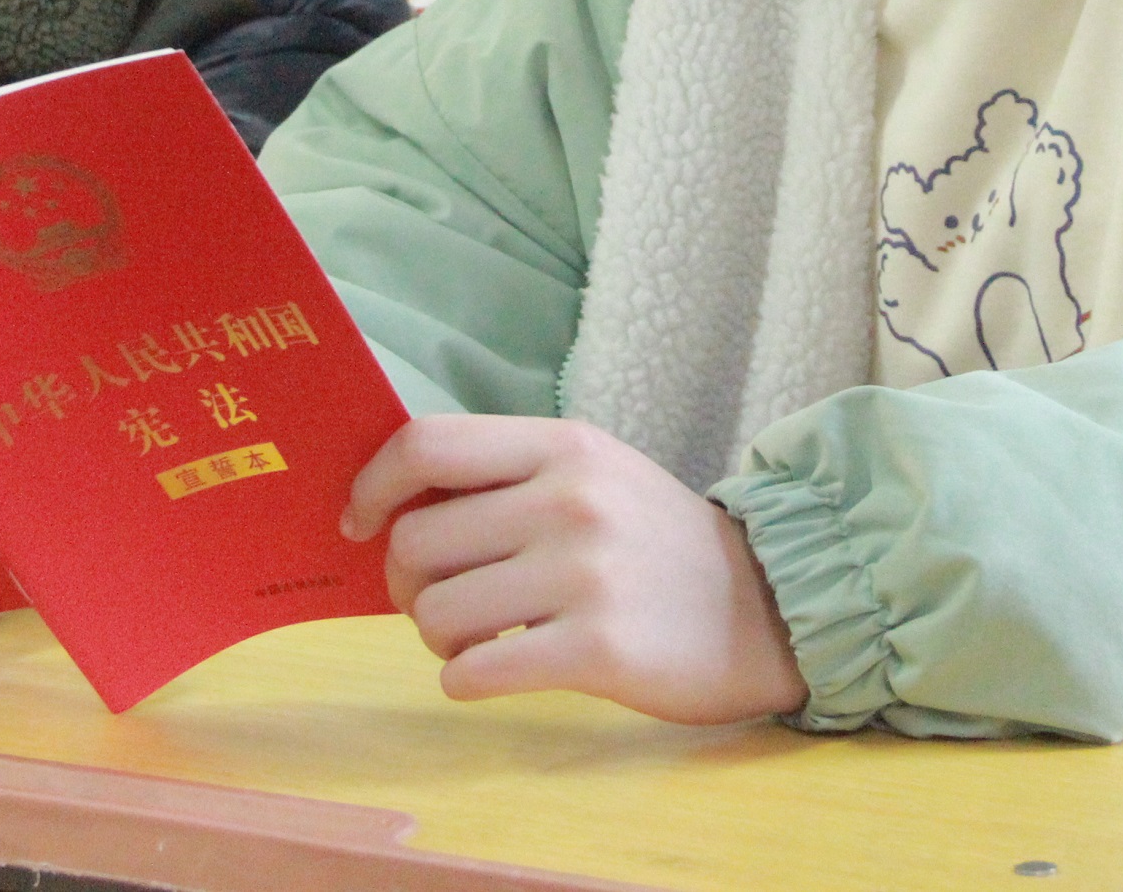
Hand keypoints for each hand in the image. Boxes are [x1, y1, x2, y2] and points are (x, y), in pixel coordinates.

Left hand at [340, 415, 808, 725]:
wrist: (765, 609)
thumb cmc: (654, 543)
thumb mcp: (593, 475)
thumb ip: (505, 476)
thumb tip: (388, 504)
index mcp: (564, 445)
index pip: (427, 444)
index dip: (371, 485)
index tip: (358, 522)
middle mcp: (571, 500)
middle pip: (416, 541)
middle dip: (405, 582)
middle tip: (436, 599)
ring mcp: (585, 575)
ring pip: (436, 612)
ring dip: (437, 637)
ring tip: (481, 636)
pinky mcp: (596, 650)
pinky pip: (471, 673)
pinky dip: (465, 679)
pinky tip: (499, 670)